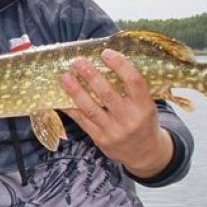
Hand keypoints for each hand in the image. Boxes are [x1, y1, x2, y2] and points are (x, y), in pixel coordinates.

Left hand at [60, 49, 172, 176]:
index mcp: (144, 106)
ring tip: (64, 76)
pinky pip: (82, 121)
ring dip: (75, 91)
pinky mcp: (100, 139)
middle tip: (78, 61)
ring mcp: (114, 130)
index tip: (106, 53)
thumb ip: (131, 90)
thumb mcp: (146, 105)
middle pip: (107, 93)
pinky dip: (71, 108)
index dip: (120, 65)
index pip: (134, 81)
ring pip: (91, 108)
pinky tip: (61, 97)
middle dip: (91, 76)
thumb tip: (109, 62)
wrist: (145, 153)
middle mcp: (129, 119)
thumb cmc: (143, 122)